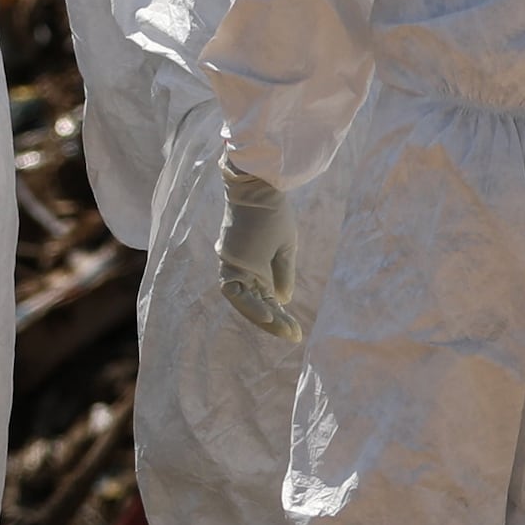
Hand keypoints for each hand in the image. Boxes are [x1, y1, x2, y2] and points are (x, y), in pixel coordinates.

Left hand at [217, 166, 302, 341]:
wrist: (260, 188)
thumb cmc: (273, 213)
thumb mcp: (285, 248)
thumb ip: (282, 274)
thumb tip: (283, 301)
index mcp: (255, 268)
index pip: (266, 299)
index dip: (280, 316)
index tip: (296, 332)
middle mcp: (241, 270)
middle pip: (254, 304)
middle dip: (273, 322)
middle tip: (294, 336)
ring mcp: (232, 266)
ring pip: (243, 301)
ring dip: (262, 317)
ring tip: (284, 329)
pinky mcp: (228, 261)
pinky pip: (234, 290)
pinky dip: (249, 303)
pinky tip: (268, 313)